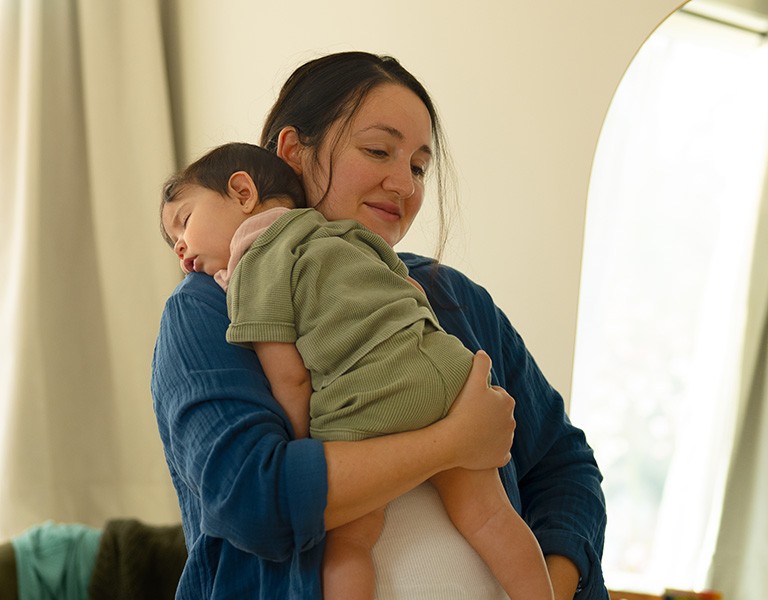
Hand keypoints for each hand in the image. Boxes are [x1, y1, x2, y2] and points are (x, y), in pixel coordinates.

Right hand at [440, 350, 515, 470]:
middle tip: (467, 414)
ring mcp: (507, 441)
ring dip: (487, 430)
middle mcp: (512, 421)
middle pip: (496, 414)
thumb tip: (482, 353)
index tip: (467, 401)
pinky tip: (478, 448)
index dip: (479, 396)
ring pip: (497, 432)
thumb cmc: (462, 410)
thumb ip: (480, 363)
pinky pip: (497, 452)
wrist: (453, 442)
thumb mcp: (472, 381)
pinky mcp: (501, 457)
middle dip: (486, 413)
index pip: (494, 394)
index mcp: (507, 401)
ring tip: (469, 430)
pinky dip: (490, 449)